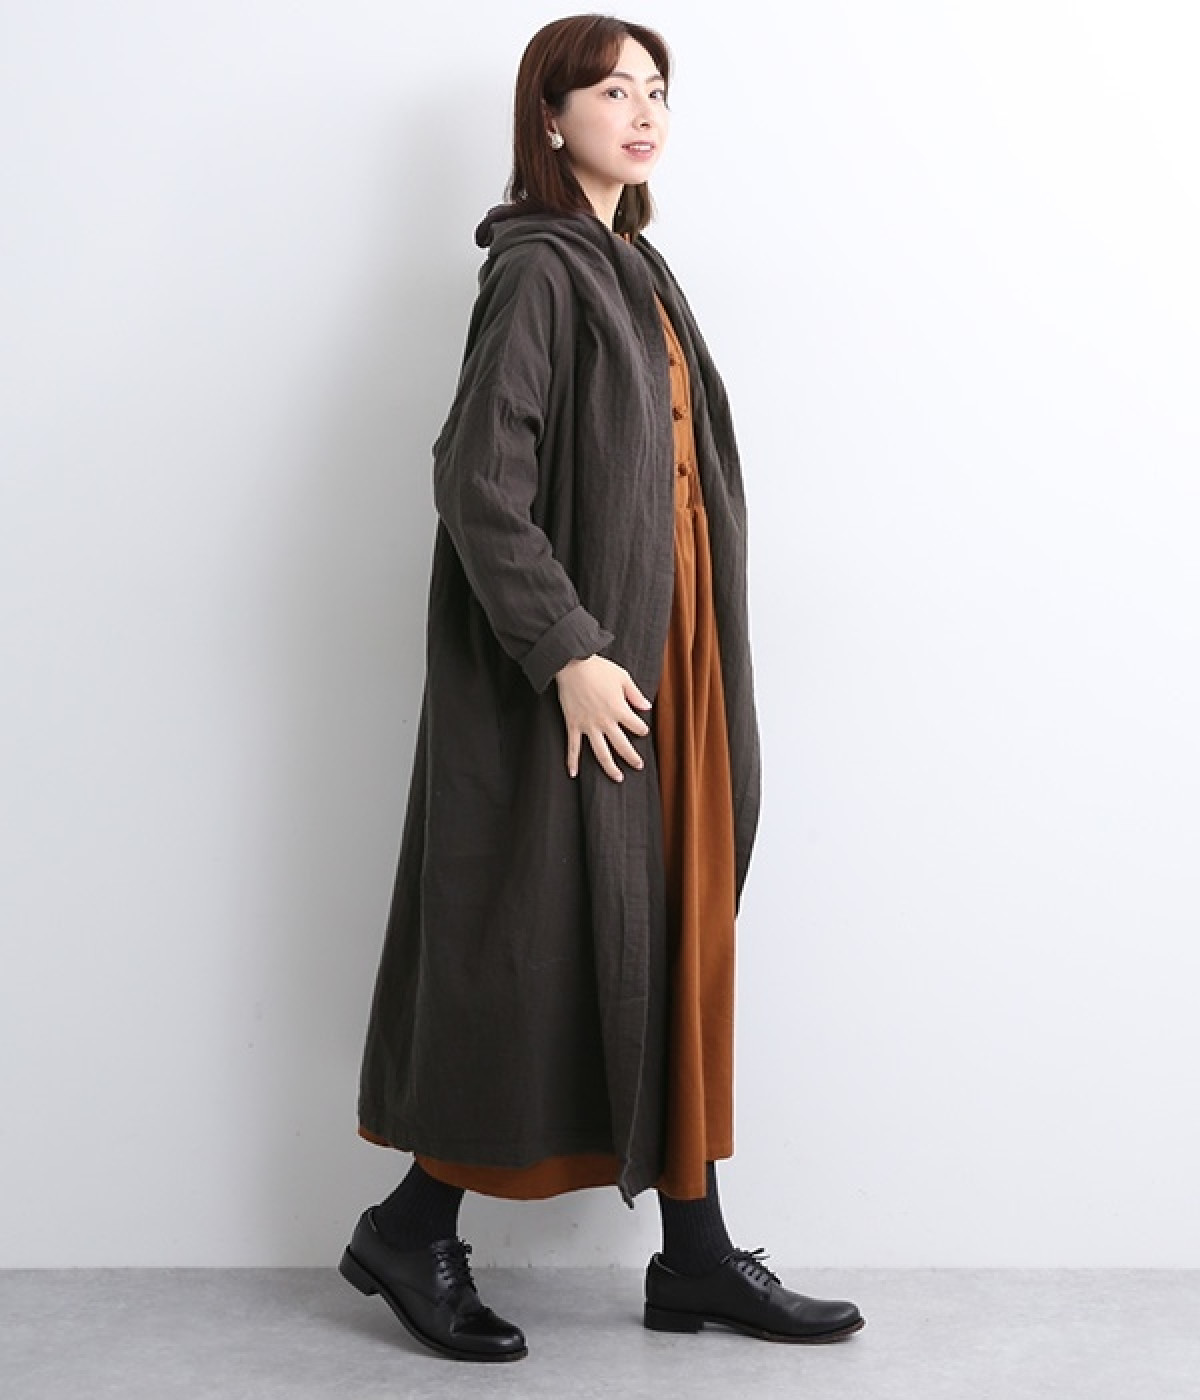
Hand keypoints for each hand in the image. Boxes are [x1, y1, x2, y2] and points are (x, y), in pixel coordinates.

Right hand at [553, 655, 652, 781]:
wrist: (571, 664)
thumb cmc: (598, 668)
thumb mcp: (622, 677)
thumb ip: (635, 694)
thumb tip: (647, 707)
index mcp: (619, 709)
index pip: (637, 726)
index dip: (642, 729)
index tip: (642, 730)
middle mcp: (605, 722)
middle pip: (622, 746)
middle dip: (632, 758)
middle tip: (638, 766)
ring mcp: (588, 726)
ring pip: (601, 753)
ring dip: (610, 768)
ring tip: (617, 777)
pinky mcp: (573, 725)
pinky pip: (572, 747)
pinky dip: (572, 761)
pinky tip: (573, 774)